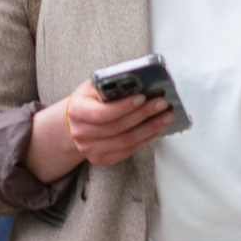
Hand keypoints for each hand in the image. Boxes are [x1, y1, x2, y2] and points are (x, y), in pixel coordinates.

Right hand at [26, 79, 171, 179]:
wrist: (75, 121)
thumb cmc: (89, 100)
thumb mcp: (93, 86)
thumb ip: (110, 84)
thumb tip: (139, 81)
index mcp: (76, 110)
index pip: (102, 113)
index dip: (124, 107)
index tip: (143, 97)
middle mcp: (80, 132)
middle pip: (117, 128)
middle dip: (143, 115)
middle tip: (162, 105)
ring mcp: (89, 149)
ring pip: (125, 142)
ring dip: (150, 129)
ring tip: (165, 117)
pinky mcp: (100, 159)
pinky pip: (127, 151)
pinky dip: (145, 140)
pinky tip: (155, 129)